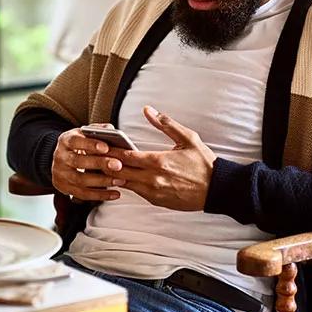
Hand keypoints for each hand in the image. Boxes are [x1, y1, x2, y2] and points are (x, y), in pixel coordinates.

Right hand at [52, 124, 125, 201]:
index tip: (106, 147)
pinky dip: (100, 195)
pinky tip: (115, 194)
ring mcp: (61, 174)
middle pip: (78, 161)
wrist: (61, 159)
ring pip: (81, 180)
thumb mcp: (84, 134)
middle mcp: (60, 157)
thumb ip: (97, 130)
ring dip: (102, 181)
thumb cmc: (79, 144)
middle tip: (118, 165)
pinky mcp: (64, 188)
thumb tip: (111, 129)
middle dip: (99, 164)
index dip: (90, 144)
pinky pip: (83, 194)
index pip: (75, 141)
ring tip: (120, 180)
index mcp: (65, 140)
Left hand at [102, 106, 216, 210]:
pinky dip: (126, 184)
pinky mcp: (157, 201)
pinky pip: (135, 192)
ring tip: (102, 166)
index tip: (100, 144)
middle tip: (94, 156)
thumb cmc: (203, 163)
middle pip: (119, 172)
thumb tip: (148, 110)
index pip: (125, 156)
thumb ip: (165, 124)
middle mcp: (153, 179)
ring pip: (124, 184)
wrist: (217, 189)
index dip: (110, 150)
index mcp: (158, 161)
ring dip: (113, 176)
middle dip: (105, 164)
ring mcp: (154, 192)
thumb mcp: (188, 138)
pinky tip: (120, 177)